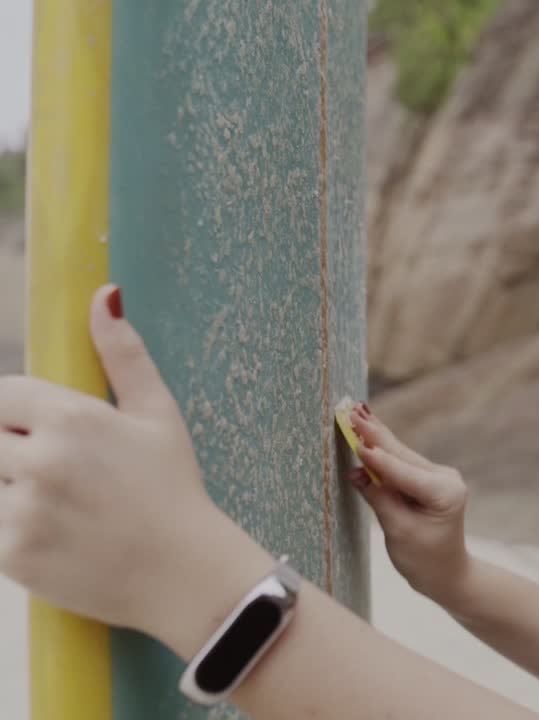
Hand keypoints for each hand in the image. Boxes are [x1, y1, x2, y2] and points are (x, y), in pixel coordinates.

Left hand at [0, 285, 224, 630]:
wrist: (185, 573)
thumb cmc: (174, 490)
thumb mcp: (158, 415)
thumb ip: (123, 355)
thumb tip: (105, 296)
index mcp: (72, 418)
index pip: (0, 396)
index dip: (16, 416)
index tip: (39, 436)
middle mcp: (42, 460)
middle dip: (11, 454)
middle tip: (55, 476)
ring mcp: (23, 509)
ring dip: (10, 492)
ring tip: (59, 507)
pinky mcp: (11, 554)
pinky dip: (12, 530)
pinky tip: (55, 536)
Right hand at [348, 406, 470, 600]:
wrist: (445, 573)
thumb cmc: (424, 559)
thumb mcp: (399, 532)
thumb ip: (379, 499)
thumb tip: (357, 472)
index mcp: (444, 493)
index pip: (403, 473)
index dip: (377, 458)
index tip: (356, 440)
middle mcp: (446, 478)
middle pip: (402, 455)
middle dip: (375, 434)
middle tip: (352, 411)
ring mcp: (438, 476)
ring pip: (401, 455)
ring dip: (377, 436)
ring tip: (357, 413)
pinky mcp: (428, 479)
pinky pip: (401, 463)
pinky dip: (383, 450)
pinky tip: (369, 430)